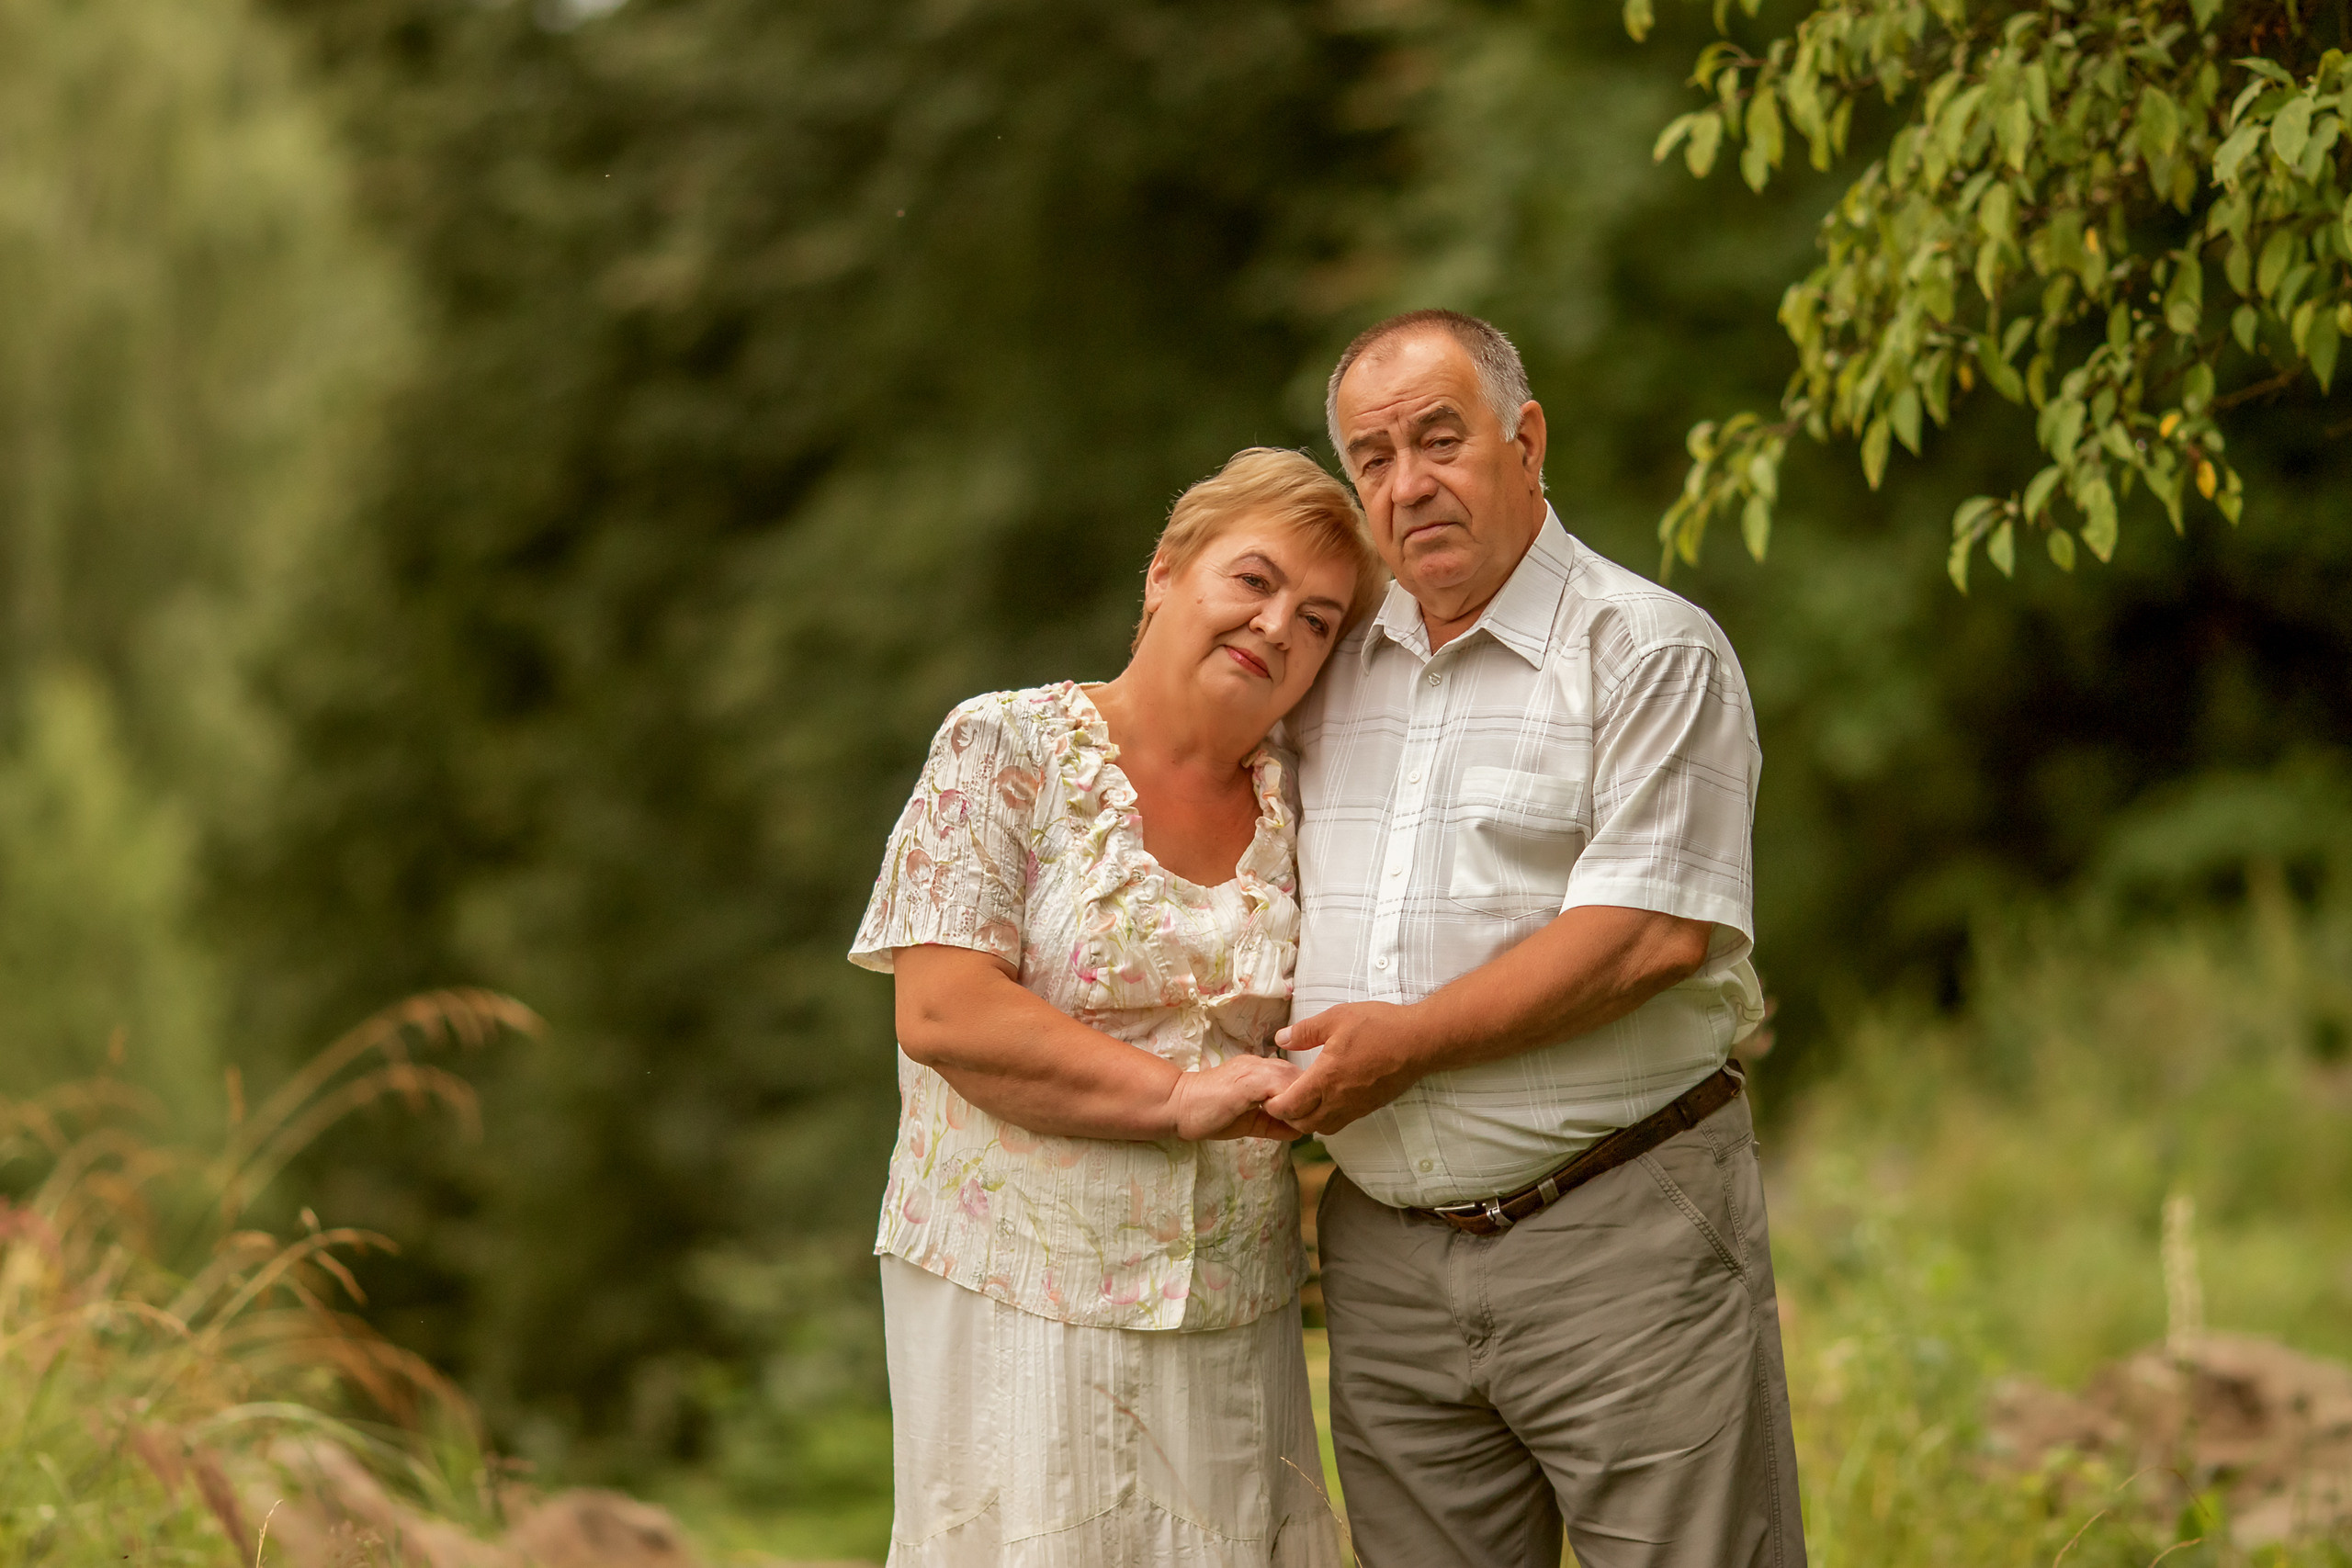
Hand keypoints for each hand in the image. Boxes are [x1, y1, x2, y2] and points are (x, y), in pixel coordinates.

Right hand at [1166, 1054, 1302, 1140]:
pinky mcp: (1246, 1080)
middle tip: (1312, 1122)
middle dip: (1312, 1099)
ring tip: (1301, 1123)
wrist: (1177, 1106)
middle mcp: (1261, 1064)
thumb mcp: (1250, 1121)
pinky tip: (1285, 1119)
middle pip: (1303, 1076)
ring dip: (1302, 1103)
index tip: (1310, 1117)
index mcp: (1261, 1070)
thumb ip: (1273, 1124)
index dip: (1308, 1097)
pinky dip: (1287, 1103)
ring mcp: (1254, 1069)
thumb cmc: (1208, 1113)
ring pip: (1295, 1080)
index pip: (1298, 1078)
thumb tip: (1299, 1131)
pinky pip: (1279, 1087)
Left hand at [1264, 1001, 1423, 1134]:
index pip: (1290, 1106)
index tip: (1266, 1098)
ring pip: (1323, 1128)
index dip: (1273, 1106)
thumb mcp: (1337, 1018)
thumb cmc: (1380, 1027)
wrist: (1420, 1042)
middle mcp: (1339, 1100)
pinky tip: (1326, 1101)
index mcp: (1326, 1078)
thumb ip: (1305, 1031)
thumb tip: (1281, 1038)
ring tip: (1301, 1104)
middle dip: (1287, 1118)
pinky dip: (1327, 1119)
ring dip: (1307, 1121)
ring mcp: (1356, 1107)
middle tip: (1279, 1103)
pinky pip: (1342, 1122)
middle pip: (1303, 1124)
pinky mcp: (1370, 1107)